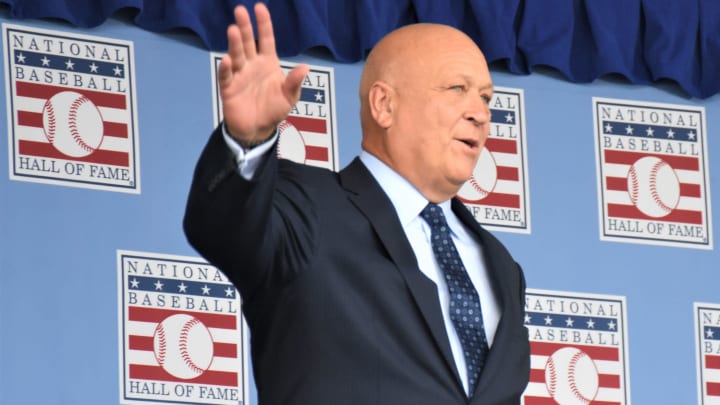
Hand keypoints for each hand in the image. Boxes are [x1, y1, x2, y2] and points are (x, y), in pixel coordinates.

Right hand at [218, 3, 308, 143]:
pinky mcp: (229, 88)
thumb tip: (306, 67)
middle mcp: (252, 65)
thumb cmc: (274, 110)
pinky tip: (228, 60)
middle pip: (248, 42)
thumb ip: (295, 82)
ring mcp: (240, 75)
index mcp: (268, 63)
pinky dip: (227, 68)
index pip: (266, 39)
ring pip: (237, 55)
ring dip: (235, 43)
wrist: (258, 129)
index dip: (264, 24)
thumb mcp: (289, 97)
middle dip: (245, 27)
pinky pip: (227, 76)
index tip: (260, 8)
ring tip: (233, 30)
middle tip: (240, 10)